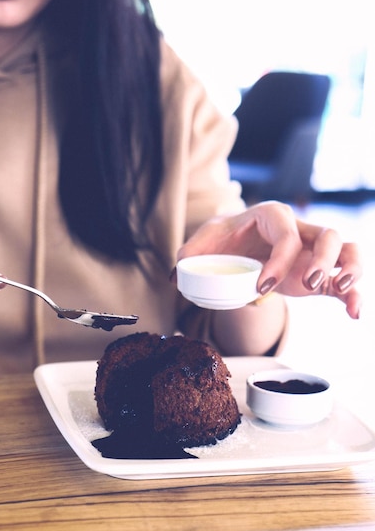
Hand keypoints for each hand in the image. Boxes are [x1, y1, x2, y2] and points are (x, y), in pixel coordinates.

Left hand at [178, 201, 361, 318]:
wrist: (240, 245)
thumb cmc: (226, 238)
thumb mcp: (205, 241)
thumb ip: (189, 253)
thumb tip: (176, 274)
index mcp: (273, 216)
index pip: (286, 233)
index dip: (279, 259)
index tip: (261, 287)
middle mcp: (300, 230)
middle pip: (328, 234)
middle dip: (324, 259)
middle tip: (308, 283)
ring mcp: (314, 251)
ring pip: (348, 249)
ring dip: (351, 268)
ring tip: (339, 289)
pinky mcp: (321, 273)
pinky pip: (346, 279)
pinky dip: (353, 295)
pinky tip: (354, 313)